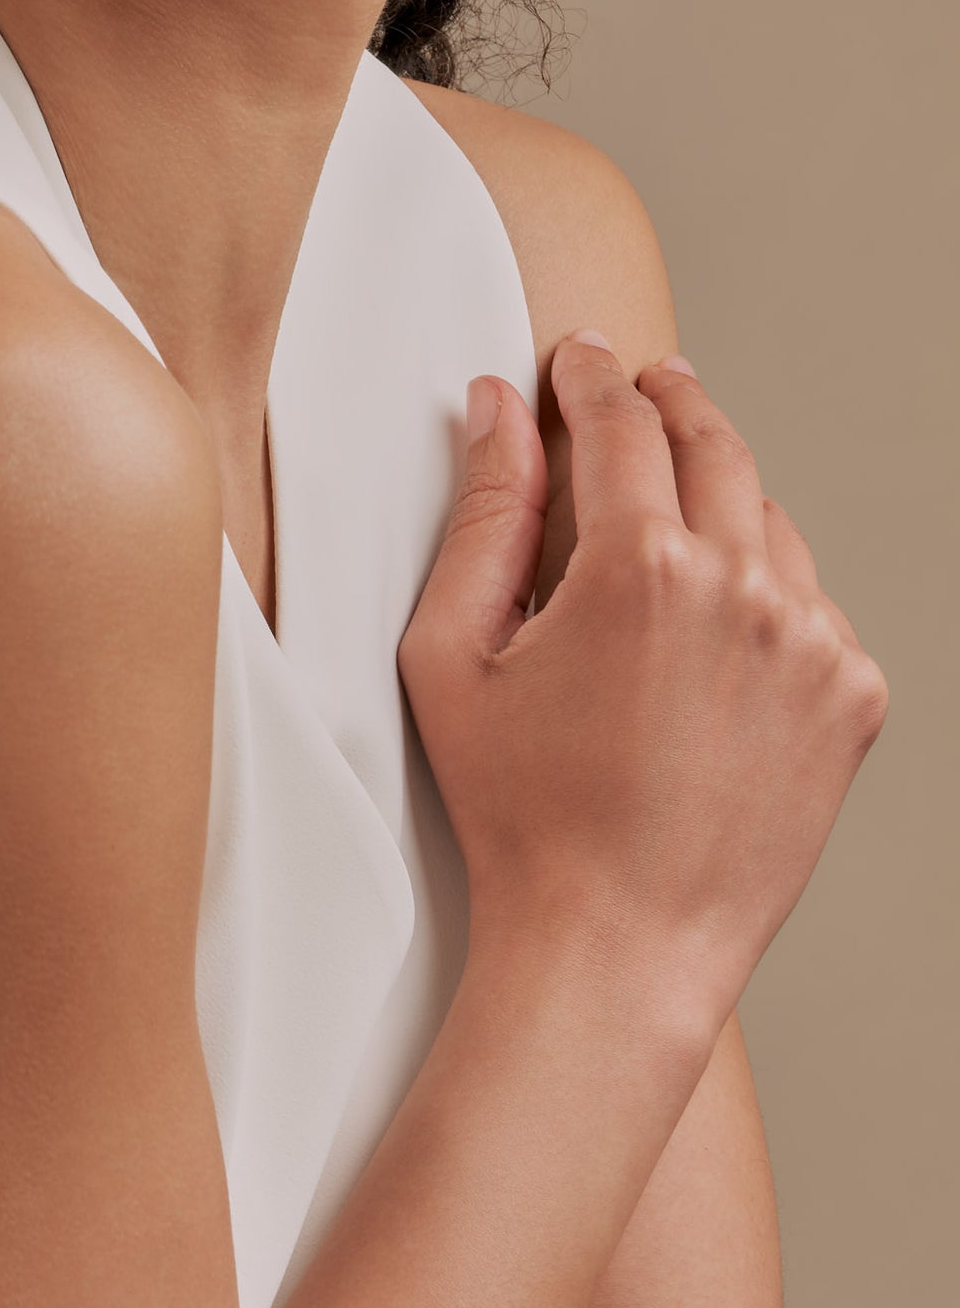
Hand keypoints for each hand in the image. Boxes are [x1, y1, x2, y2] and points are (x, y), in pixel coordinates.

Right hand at [397, 338, 887, 1035]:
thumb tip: (498, 410)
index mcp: (640, 568)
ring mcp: (812, 646)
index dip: (591, 377)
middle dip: (667, 403)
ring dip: (720, 497)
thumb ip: (483, 513)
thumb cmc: (523, 816)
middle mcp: (743, 591)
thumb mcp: (456, 653)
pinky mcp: (851, 698)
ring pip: (769, 520)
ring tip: (669, 518)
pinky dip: (766, 588)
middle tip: (640, 390)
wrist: (617, 947)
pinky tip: (712, 622)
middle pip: (711, 444)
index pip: (620, 422)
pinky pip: (810, 602)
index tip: (579, 360)